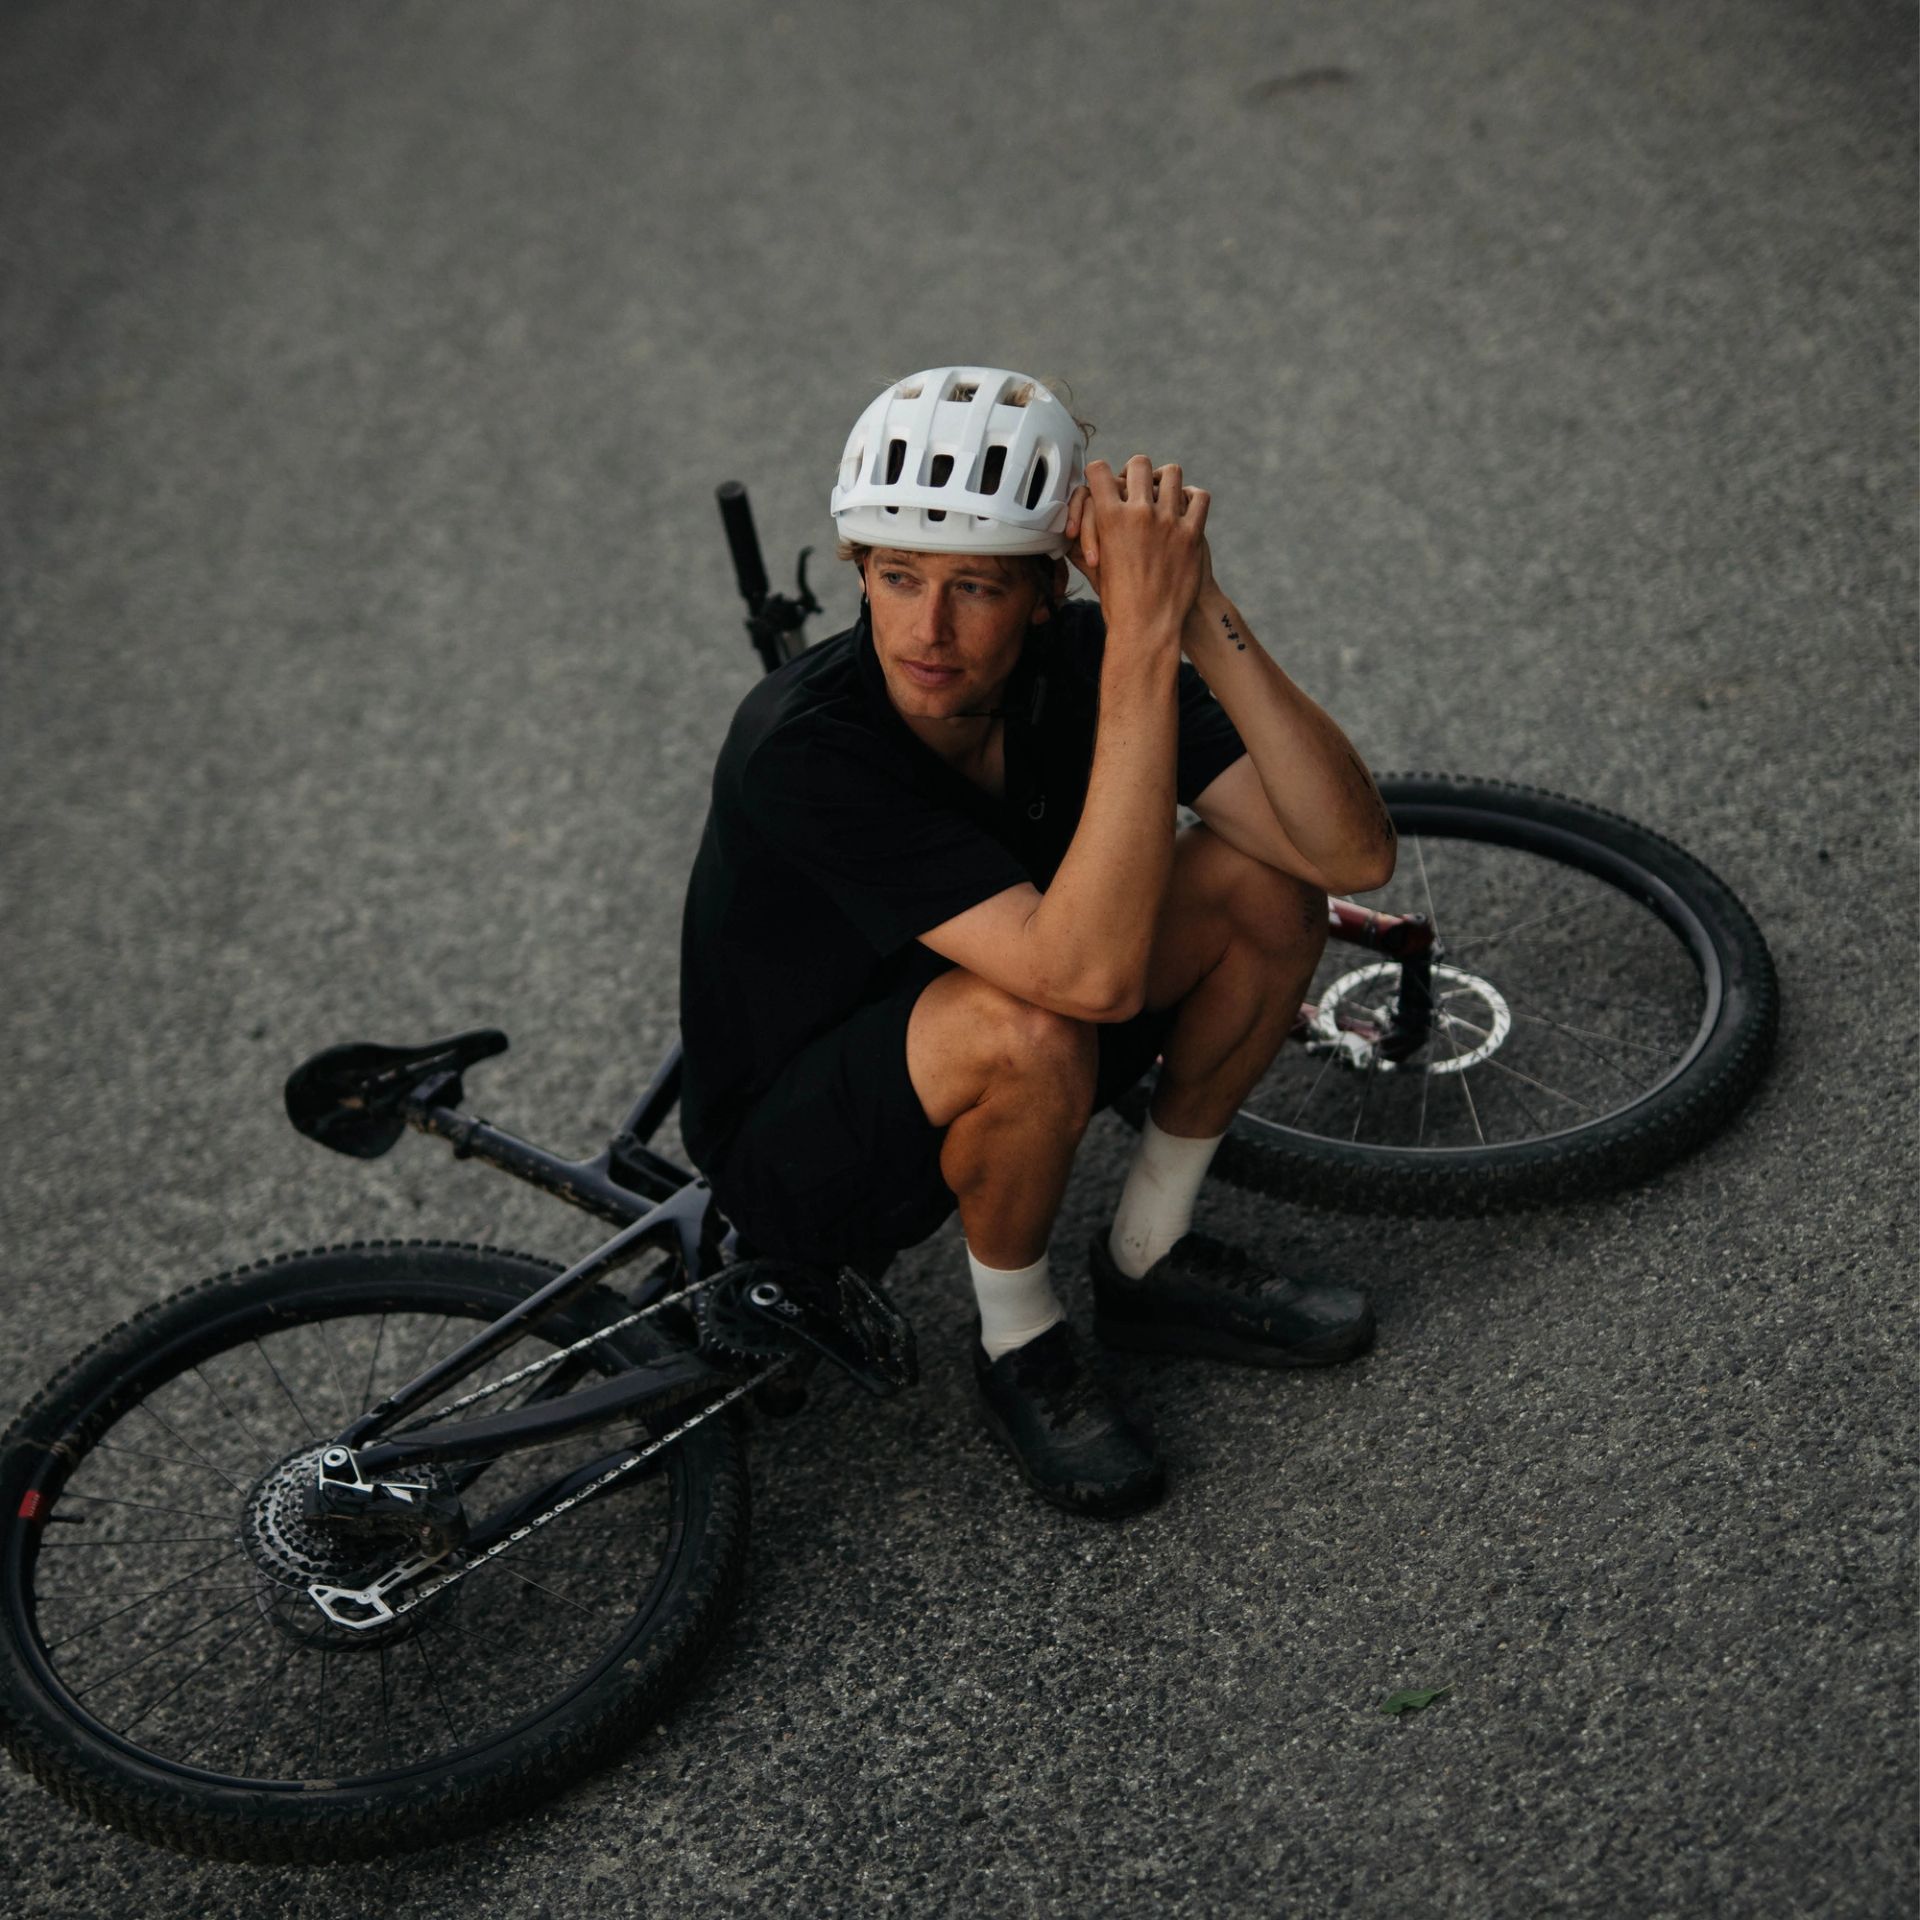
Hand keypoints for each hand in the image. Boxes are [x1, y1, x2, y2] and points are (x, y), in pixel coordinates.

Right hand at [1066, 458, 1210, 640]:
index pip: (1100, 471)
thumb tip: (1074, 526)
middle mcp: (1139, 513)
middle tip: (1137, 484)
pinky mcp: (1192, 534)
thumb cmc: (1116, 602)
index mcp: (1109, 518)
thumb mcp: (1093, 566)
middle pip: (1138, 464)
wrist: (1147, 627)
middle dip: (1135, 470)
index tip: (1103, 477)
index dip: (1099, 470)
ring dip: (1166, 480)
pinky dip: (1193, 498)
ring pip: (1172, 473)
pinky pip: (1199, 497)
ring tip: (1165, 493)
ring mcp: (1168, 521)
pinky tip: (1187, 508)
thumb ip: (1087, 538)